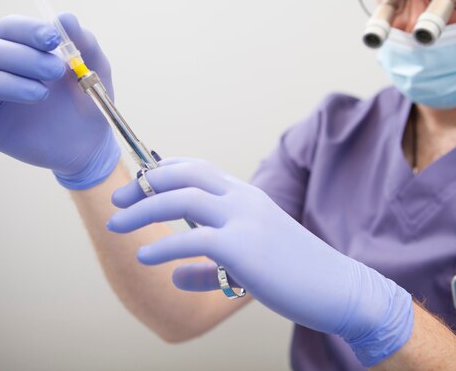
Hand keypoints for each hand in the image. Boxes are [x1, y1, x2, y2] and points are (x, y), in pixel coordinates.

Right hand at [0, 14, 119, 188]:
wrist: (90, 143)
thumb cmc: (87, 102)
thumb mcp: (95, 71)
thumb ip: (85, 43)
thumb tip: (64, 18)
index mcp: (23, 51)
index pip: (8, 28)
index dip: (26, 29)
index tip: (53, 39)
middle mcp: (0, 69)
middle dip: (23, 58)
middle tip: (56, 72)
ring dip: (4, 82)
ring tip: (41, 95)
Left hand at [107, 158, 413, 366]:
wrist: (338, 288)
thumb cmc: (296, 275)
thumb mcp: (252, 262)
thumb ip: (211, 266)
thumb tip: (175, 274)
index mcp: (247, 196)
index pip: (200, 168)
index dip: (165, 169)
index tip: (141, 180)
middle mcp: (244, 199)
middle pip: (186, 175)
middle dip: (146, 183)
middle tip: (118, 199)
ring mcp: (245, 220)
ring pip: (183, 199)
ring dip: (143, 209)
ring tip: (116, 223)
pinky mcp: (243, 248)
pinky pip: (192, 239)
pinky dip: (163, 246)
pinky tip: (144, 257)